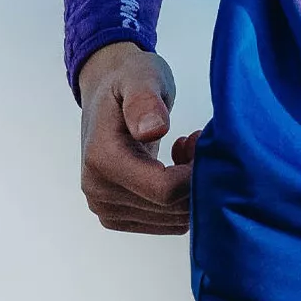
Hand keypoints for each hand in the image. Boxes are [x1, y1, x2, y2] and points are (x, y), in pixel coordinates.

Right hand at [78, 40, 196, 234]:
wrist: (107, 90)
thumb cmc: (129, 79)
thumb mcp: (141, 77)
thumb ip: (145, 101)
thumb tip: (153, 130)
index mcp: (102, 160)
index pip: (164, 190)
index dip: (195, 173)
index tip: (201, 140)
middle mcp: (99, 192)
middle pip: (171, 209)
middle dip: (196, 179)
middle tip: (197, 140)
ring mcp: (107, 209)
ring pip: (172, 220)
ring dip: (190, 190)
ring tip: (185, 150)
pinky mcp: (118, 216)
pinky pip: (166, 223)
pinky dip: (180, 199)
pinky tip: (176, 167)